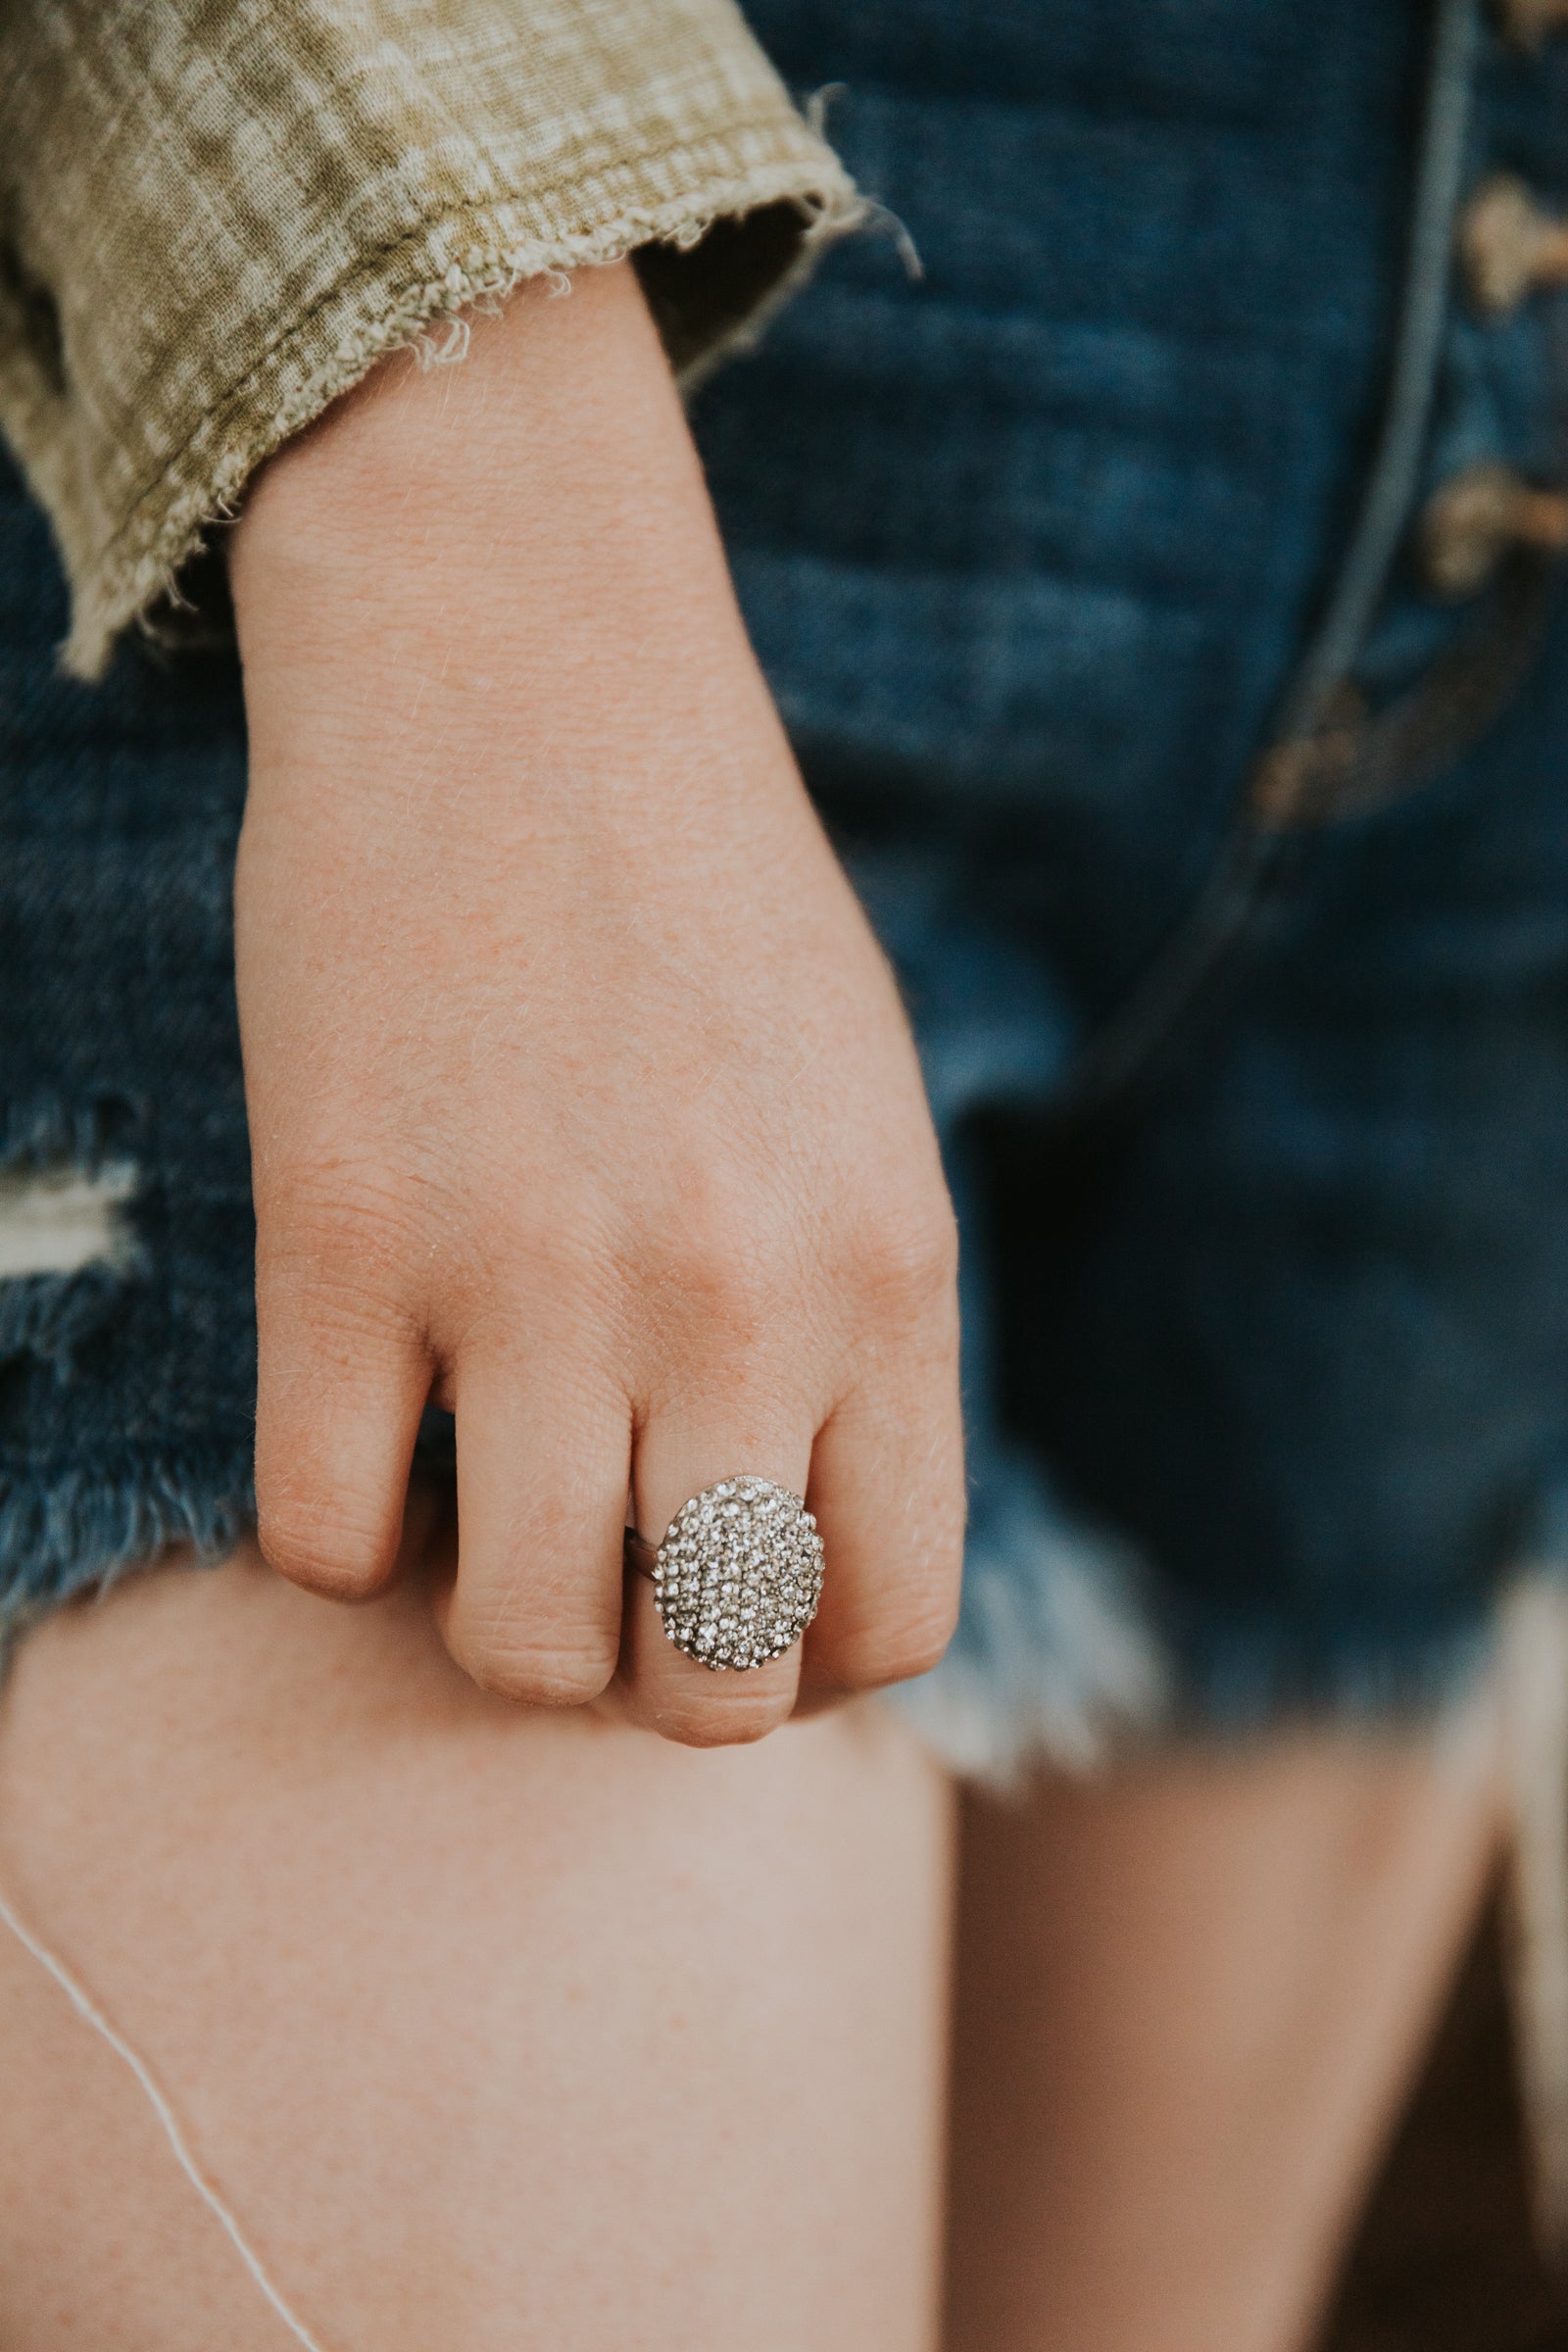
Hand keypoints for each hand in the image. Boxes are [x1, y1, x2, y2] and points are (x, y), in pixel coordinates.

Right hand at [228, 262, 963, 1744]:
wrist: (521, 660)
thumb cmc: (705, 899)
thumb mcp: (862, 1117)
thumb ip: (857, 1337)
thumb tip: (782, 1550)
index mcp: (888, 1276)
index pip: (888, 1629)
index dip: (802, 1654)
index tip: (730, 1579)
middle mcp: (736, 1304)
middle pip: (712, 1691)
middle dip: (652, 1672)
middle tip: (602, 1557)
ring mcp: (534, 1278)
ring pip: (520, 1655)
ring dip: (495, 1621)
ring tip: (481, 1495)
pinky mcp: (339, 1235)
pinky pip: (321, 1541)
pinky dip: (336, 1524)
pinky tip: (366, 1413)